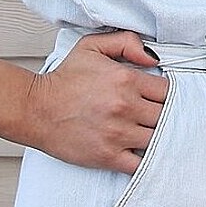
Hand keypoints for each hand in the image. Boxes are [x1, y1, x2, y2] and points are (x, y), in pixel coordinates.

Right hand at [22, 31, 167, 173]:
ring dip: (161, 137)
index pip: (169, 90)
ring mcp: (118, 134)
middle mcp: (126, 107)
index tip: (164, 97)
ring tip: (156, 133)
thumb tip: (154, 58)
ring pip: (158, 138)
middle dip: (168, 115)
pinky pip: (140, 164)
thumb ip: (127, 42)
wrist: (34, 109)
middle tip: (162, 116)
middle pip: (167, 115)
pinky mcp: (107, 156)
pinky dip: (148, 161)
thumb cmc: (64, 79)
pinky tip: (147, 155)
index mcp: (127, 80)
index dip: (171, 94)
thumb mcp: (93, 46)